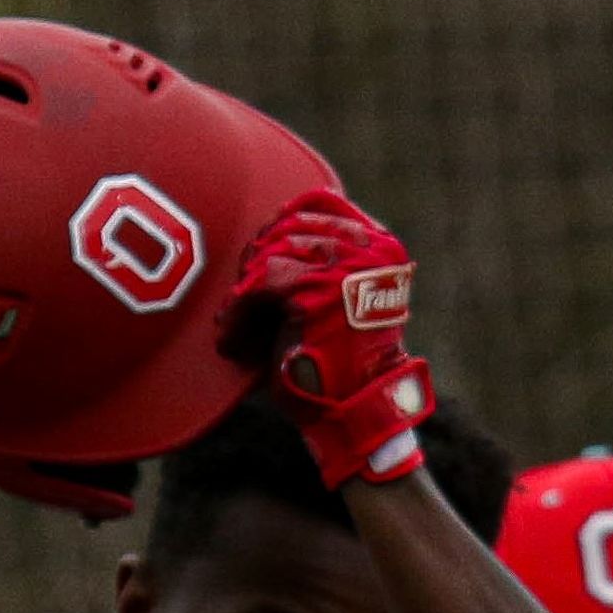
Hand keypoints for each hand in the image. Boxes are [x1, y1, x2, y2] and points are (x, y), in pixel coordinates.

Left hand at [226, 188, 434, 487]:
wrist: (354, 412)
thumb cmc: (338, 362)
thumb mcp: (334, 298)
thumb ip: (314, 261)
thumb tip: (261, 232)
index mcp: (381, 245)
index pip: (321, 200)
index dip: (281, 219)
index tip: (258, 251)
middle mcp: (369, 247)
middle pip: (288, 223)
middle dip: (256, 258)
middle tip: (241, 297)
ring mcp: (345, 265)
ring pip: (270, 252)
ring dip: (244, 290)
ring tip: (235, 323)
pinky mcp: (317, 291)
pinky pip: (258, 285)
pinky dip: (237, 313)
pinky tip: (231, 339)